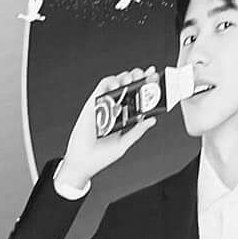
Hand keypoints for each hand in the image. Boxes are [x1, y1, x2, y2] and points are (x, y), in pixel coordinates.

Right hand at [55, 69, 166, 198]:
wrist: (82, 162)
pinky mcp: (92, 104)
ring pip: (116, 84)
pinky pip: (101, 88)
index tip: (155, 78)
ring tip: (132, 79)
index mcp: (124, 117)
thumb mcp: (123, 144)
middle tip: (145, 75)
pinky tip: (116, 84)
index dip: (147, 87)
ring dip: (125, 77)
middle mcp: (115, 109)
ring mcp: (104, 106)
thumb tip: (152, 120)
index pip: (138, 98)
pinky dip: (109, 82)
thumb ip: (137, 131)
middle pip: (129, 87)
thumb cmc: (101, 156)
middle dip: (138, 78)